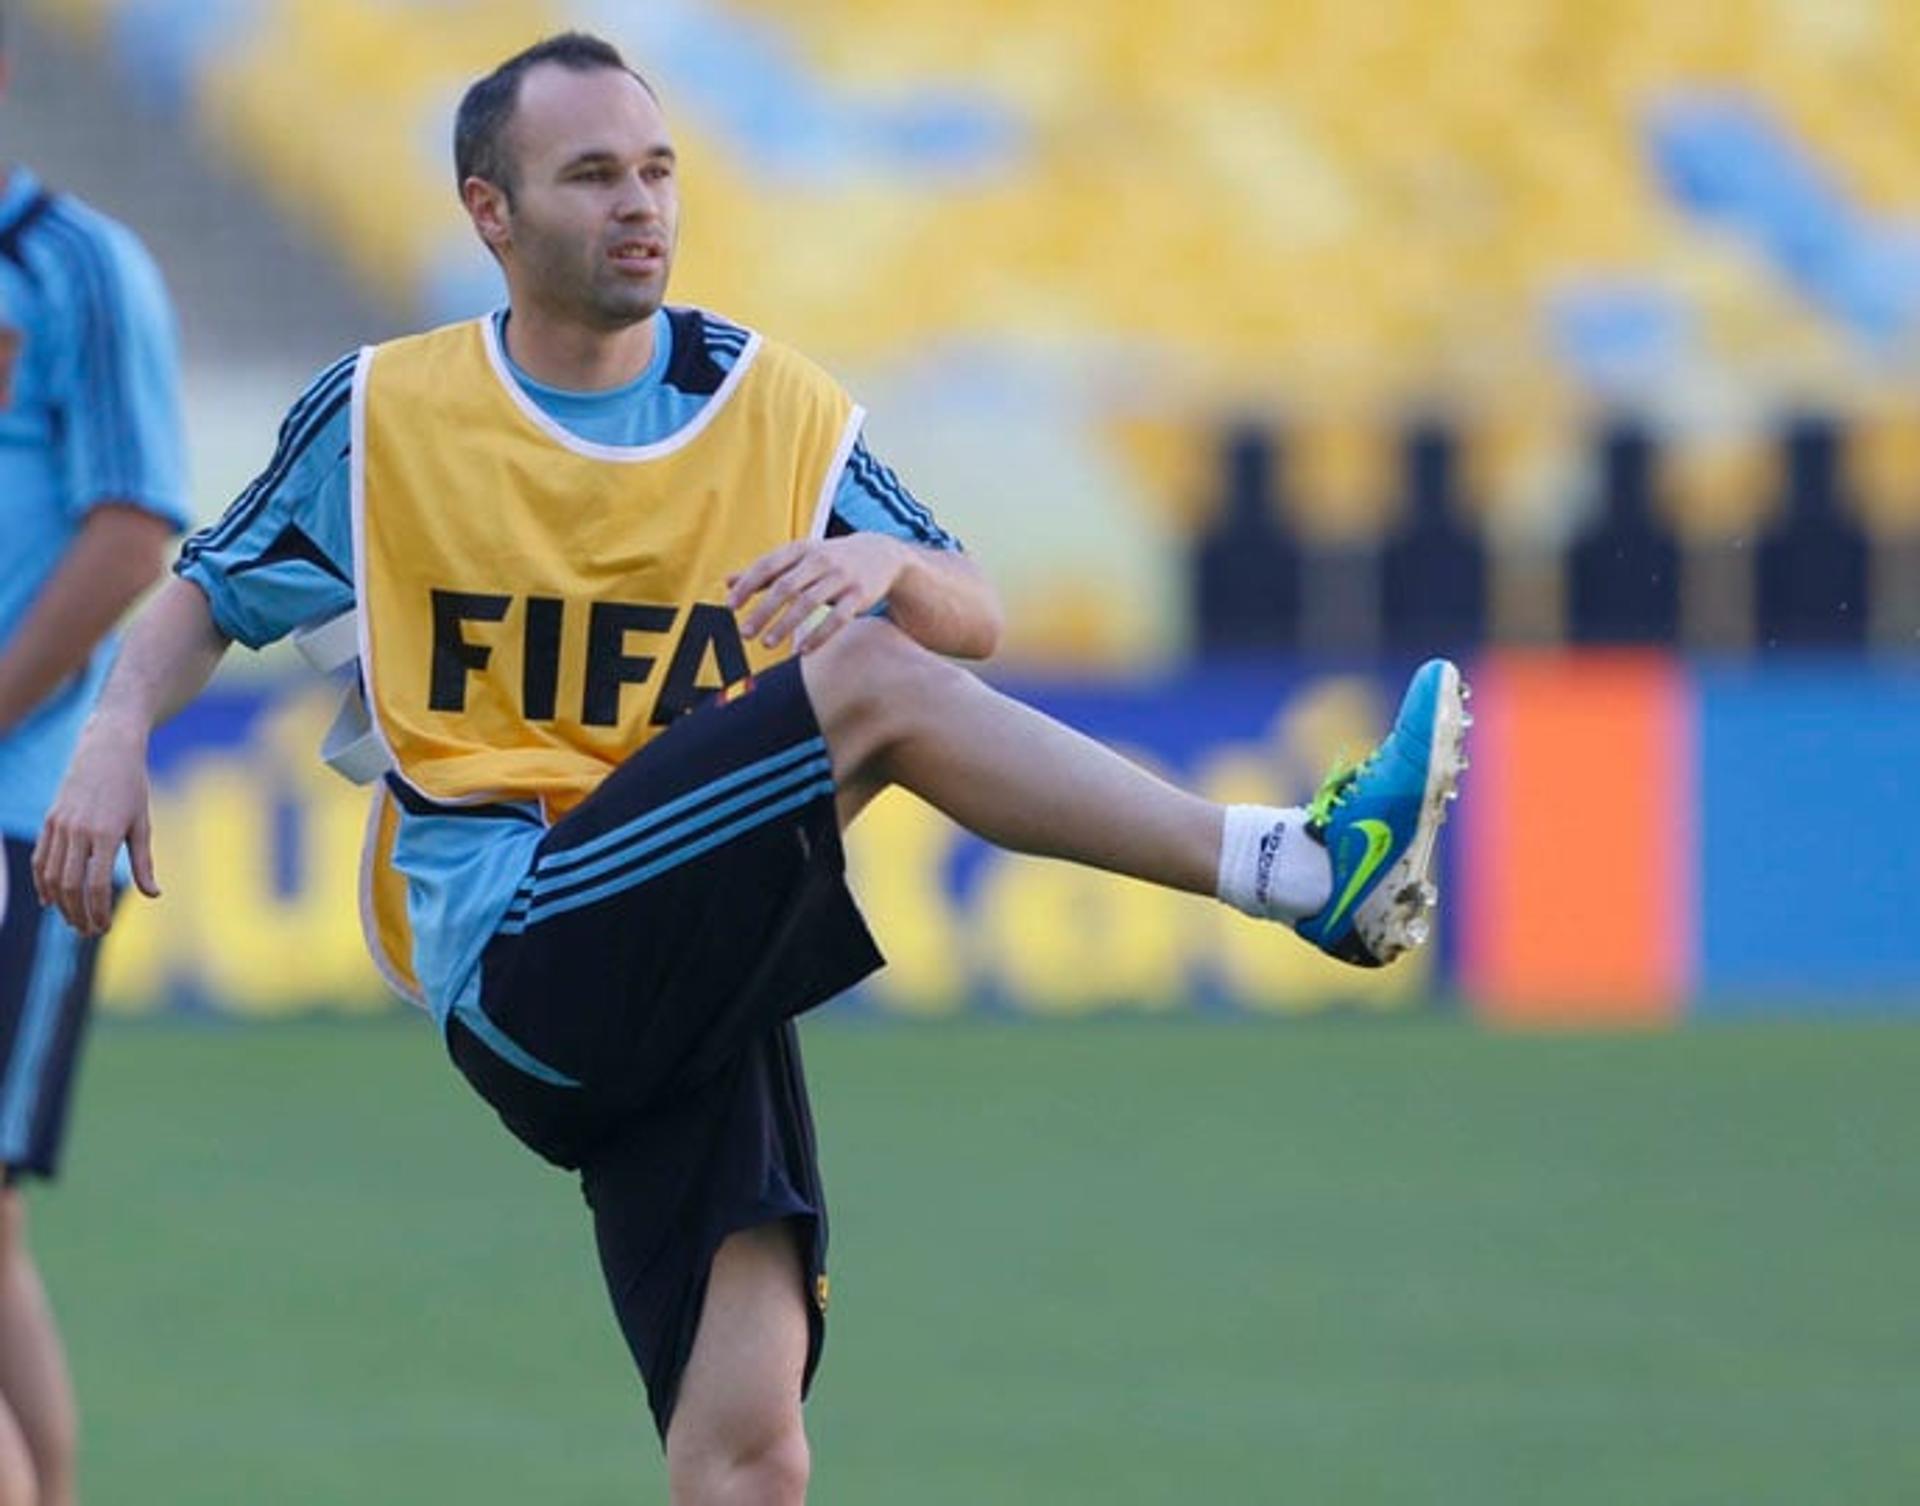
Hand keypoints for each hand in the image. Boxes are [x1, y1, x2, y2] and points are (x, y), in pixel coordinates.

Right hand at [32, 717, 159, 935]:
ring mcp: (59, 825)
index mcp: (105, 833)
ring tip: (74, 921)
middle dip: (78, 914)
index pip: (95, 884)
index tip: (104, 927)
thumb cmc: (132, 788)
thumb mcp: (142, 824)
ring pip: (51, 875)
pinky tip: (50, 900)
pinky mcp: (50, 820)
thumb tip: (153, 895)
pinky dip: (42, 882)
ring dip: (60, 903)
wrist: (107, 751)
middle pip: (70, 885)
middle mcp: (77, 830)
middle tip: (90, 931)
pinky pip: (40, 858)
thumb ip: (143, 862)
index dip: (98, 910)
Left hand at [726, 536, 905, 653]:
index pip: (768, 566)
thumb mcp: (798, 557)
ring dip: (785, 626)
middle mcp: (820, 560)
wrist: (881, 554)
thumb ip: (765, 571)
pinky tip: (802, 651)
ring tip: (766, 644)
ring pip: (809, 603)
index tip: (730, 607)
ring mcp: (842, 577)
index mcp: (800, 549)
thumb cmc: (829, 559)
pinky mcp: (859, 595)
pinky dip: (818, 635)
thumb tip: (727, 582)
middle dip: (763, 611)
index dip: (747, 586)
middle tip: (744, 634)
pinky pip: (837, 618)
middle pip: (786, 587)